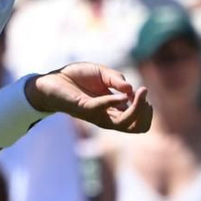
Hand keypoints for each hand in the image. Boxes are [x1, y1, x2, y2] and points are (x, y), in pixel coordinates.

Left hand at [29, 62, 151, 133]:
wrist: (54, 78)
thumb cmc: (78, 77)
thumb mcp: (103, 73)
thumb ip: (117, 80)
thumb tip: (132, 90)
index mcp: (113, 109)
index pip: (137, 122)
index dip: (146, 111)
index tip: (144, 93)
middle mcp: (107, 116)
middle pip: (135, 127)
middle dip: (145, 112)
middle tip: (144, 94)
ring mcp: (96, 114)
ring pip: (123, 123)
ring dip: (136, 109)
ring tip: (140, 92)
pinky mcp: (83, 108)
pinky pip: (102, 109)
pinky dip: (115, 101)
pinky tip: (124, 94)